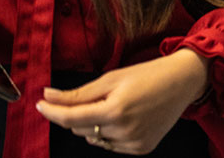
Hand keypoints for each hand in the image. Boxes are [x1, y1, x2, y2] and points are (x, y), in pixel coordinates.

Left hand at [36, 49, 209, 153]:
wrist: (184, 81)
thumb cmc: (149, 74)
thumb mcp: (112, 78)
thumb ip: (78, 93)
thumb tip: (47, 96)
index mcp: (115, 110)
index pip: (70, 118)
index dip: (51, 112)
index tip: (39, 105)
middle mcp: (124, 130)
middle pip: (80, 129)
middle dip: (78, 114)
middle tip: (99, 97)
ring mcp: (134, 143)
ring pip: (94, 139)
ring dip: (94, 125)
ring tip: (116, 106)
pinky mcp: (141, 149)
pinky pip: (111, 145)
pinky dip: (110, 133)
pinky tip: (126, 118)